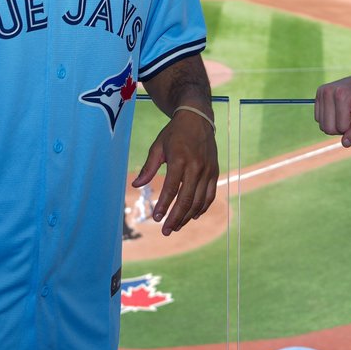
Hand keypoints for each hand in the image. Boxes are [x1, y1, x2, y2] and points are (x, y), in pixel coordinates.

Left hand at [132, 111, 217, 235]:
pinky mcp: (214, 172)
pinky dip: (202, 208)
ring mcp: (208, 170)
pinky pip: (209, 195)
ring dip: (187, 217)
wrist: (198, 118)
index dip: (164, 206)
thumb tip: (136, 185)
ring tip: (176, 226)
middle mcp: (196, 166)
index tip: (156, 218)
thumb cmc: (174, 133)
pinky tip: (193, 216)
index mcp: (180, 159)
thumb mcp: (158, 146)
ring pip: (199, 201)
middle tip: (166, 231)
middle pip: (187, 199)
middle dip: (176, 218)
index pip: (171, 188)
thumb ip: (149, 167)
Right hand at [314, 66, 350, 146]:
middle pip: (328, 128)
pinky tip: (341, 111)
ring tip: (348, 113)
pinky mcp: (319, 94)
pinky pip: (319, 119)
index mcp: (341, 95)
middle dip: (343, 128)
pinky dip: (330, 119)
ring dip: (336, 125)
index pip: (341, 128)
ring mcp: (321, 92)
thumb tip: (344, 143)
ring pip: (322, 125)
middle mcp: (327, 92)